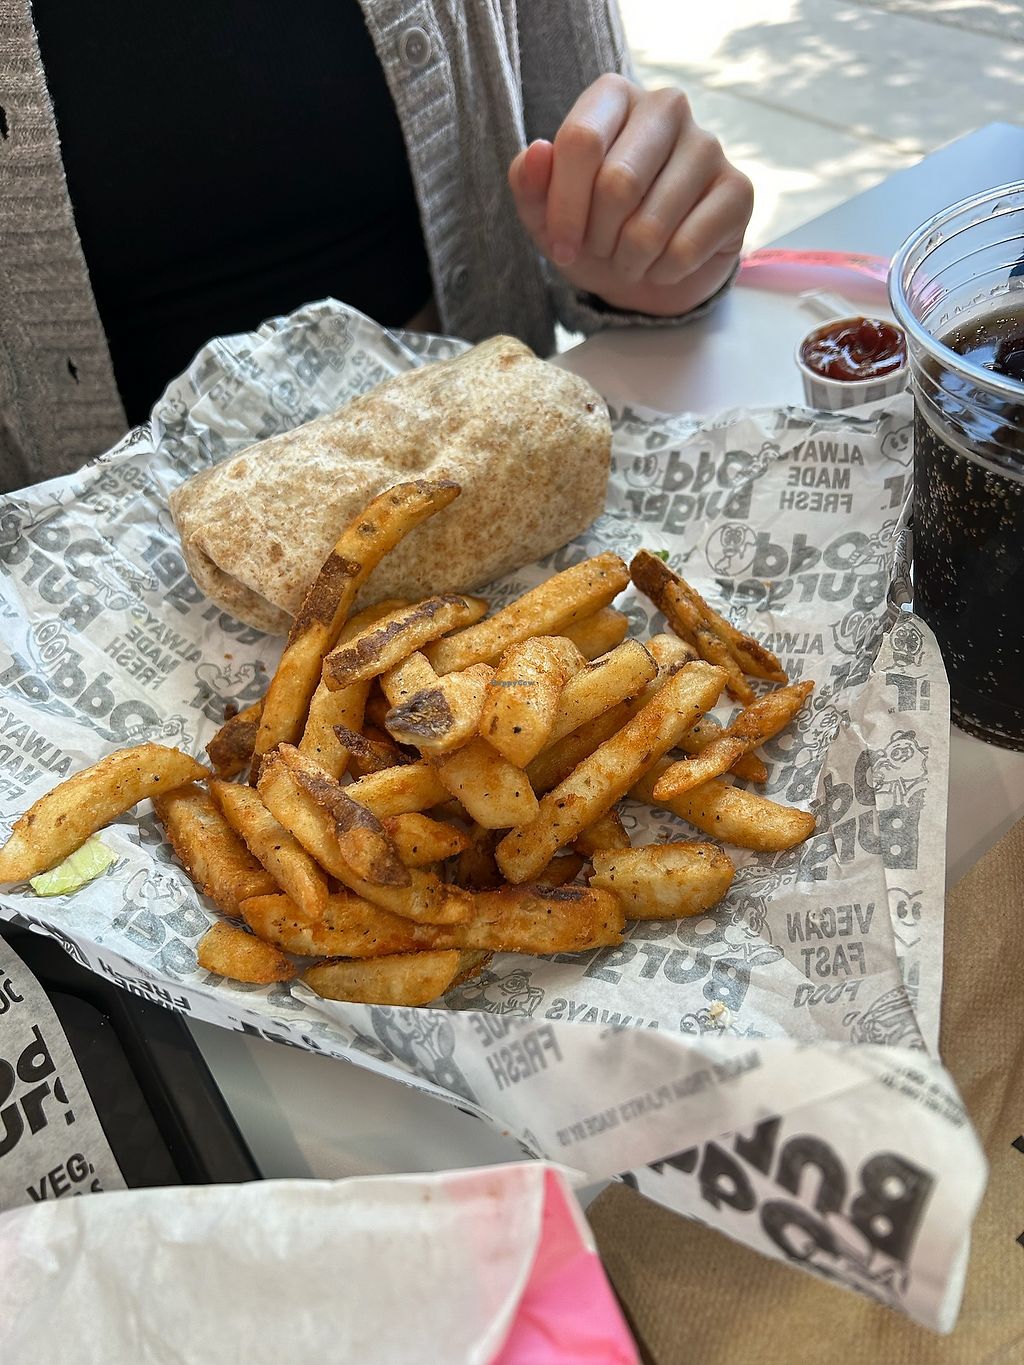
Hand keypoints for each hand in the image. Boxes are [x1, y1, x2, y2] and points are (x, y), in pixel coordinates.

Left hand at [508, 75, 752, 316]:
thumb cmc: (593, 230)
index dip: (563, 209)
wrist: (647, 271)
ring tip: (629, 259)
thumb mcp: (546, 215)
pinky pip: (686, 248)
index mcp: (614, 96)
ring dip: (629, 262)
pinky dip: (662, 272)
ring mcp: (708, 144)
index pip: (580, 142)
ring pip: (651, 225)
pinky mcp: (738, 189)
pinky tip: (663, 264)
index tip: (561, 246)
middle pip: (618, 183)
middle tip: (601, 250)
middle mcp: (666, 106)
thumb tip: (537, 153)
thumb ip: (529, 184)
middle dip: (598, 238)